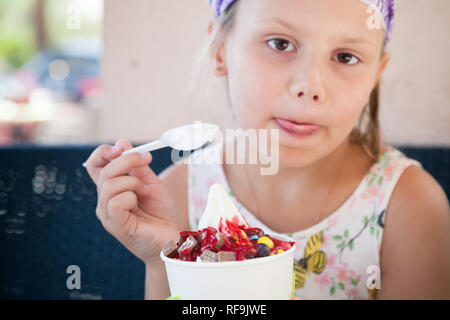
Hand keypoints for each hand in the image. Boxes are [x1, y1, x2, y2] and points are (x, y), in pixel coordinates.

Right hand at [84, 139, 181, 264]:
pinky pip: (115, 202)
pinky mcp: (115, 226)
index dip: (104, 152)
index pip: (95, 165)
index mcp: (111, 190)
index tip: (122, 147)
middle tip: (146, 160)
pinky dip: (130, 197)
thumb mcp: (151, 183)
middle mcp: (105, 202)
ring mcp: (108, 214)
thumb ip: (137, 166)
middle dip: (126, 160)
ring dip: (132, 182)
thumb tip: (122, 143)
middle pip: (103, 171)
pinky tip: (138, 203)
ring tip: (145, 192)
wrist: (172, 237)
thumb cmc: (161, 213)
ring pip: (108, 185)